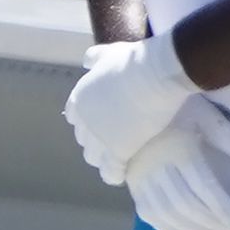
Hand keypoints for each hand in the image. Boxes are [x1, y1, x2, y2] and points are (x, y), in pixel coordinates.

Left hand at [65, 34, 202, 184]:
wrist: (153, 76)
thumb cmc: (133, 62)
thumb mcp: (109, 53)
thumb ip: (95, 58)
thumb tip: (88, 62)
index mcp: (80, 98)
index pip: (75, 116)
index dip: (87, 120)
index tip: (99, 121)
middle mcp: (85, 121)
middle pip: (84, 139)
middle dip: (94, 141)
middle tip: (112, 141)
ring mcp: (100, 138)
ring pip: (94, 157)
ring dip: (102, 159)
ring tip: (116, 160)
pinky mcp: (118, 151)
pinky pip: (110, 171)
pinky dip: (114, 175)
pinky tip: (121, 176)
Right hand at [128, 102, 229, 229]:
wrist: (133, 103)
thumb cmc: (176, 108)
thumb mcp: (204, 113)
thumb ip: (227, 135)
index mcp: (179, 149)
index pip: (203, 188)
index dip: (220, 208)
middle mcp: (157, 165)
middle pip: (185, 204)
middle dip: (208, 222)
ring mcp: (141, 176)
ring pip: (166, 212)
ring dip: (190, 229)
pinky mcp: (132, 183)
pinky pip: (147, 213)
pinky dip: (167, 228)